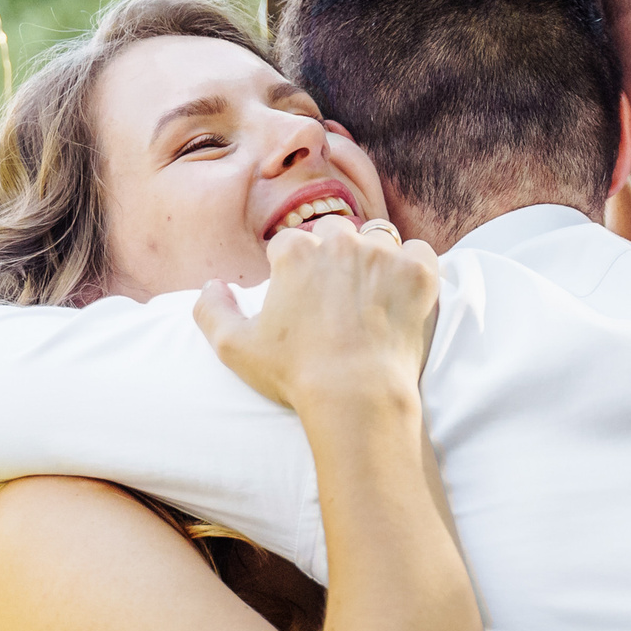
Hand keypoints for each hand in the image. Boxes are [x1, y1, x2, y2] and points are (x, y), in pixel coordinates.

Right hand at [195, 216, 439, 412]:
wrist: (357, 398)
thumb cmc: (296, 374)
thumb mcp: (234, 348)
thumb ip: (211, 310)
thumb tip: (210, 286)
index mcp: (296, 252)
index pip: (291, 243)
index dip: (292, 269)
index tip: (300, 298)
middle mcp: (341, 242)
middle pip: (335, 232)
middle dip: (334, 255)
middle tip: (337, 295)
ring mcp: (384, 255)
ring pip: (378, 240)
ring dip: (374, 259)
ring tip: (370, 297)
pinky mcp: (419, 273)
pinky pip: (420, 252)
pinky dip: (414, 267)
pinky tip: (403, 293)